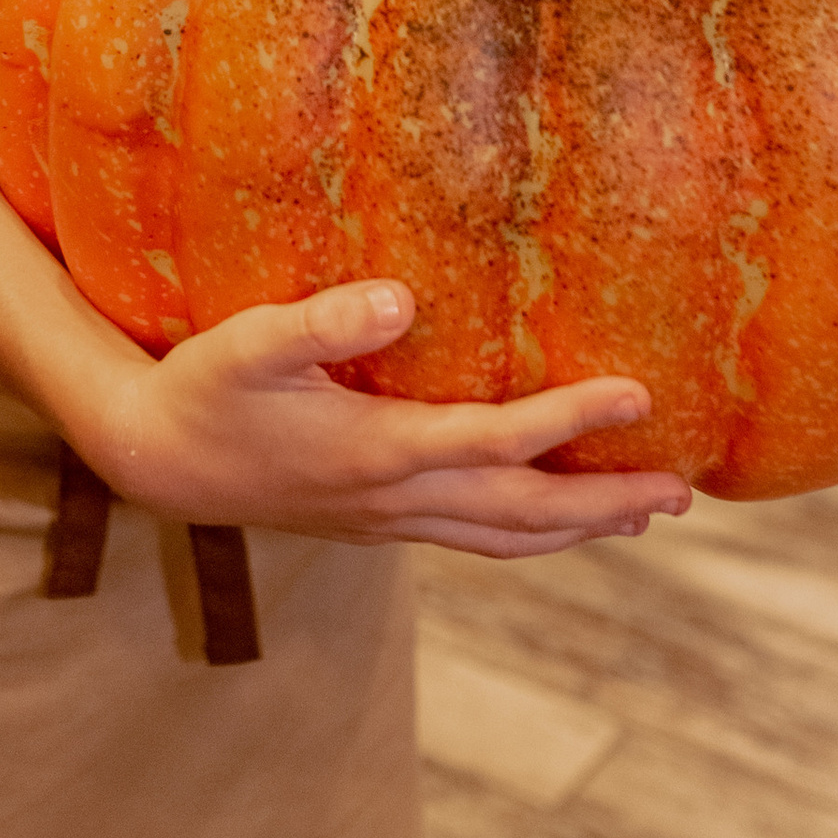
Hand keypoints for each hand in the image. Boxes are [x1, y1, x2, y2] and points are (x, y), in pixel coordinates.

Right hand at [86, 282, 691, 557]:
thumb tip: (401, 298)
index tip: (641, 396)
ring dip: (578, 529)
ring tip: (645, 517)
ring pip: (505, 537)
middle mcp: (396, 497)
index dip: (574, 419)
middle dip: (607, 501)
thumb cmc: (202, 389)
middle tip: (681, 492)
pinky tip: (549, 519)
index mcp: (379, 452)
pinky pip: (473, 539)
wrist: (155, 461)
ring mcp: (388, 519)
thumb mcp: (250, 344)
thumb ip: (323, 322)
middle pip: (524, 510)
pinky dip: (527, 534)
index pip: (500, 441)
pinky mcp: (375, 523)